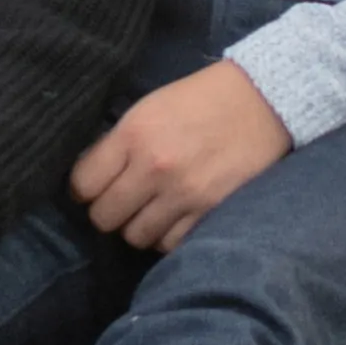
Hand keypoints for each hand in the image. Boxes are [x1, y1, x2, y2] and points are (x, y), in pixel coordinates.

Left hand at [73, 58, 291, 250]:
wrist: (262, 101)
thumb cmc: (200, 99)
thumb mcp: (150, 108)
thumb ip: (121, 143)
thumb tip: (91, 179)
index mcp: (134, 133)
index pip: (83, 184)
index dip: (85, 188)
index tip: (94, 187)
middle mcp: (154, 167)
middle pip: (104, 217)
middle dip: (109, 211)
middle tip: (123, 200)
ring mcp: (182, 194)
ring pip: (135, 237)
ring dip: (138, 226)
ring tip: (150, 209)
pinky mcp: (209, 213)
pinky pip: (169, 244)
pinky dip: (167, 235)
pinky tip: (174, 217)